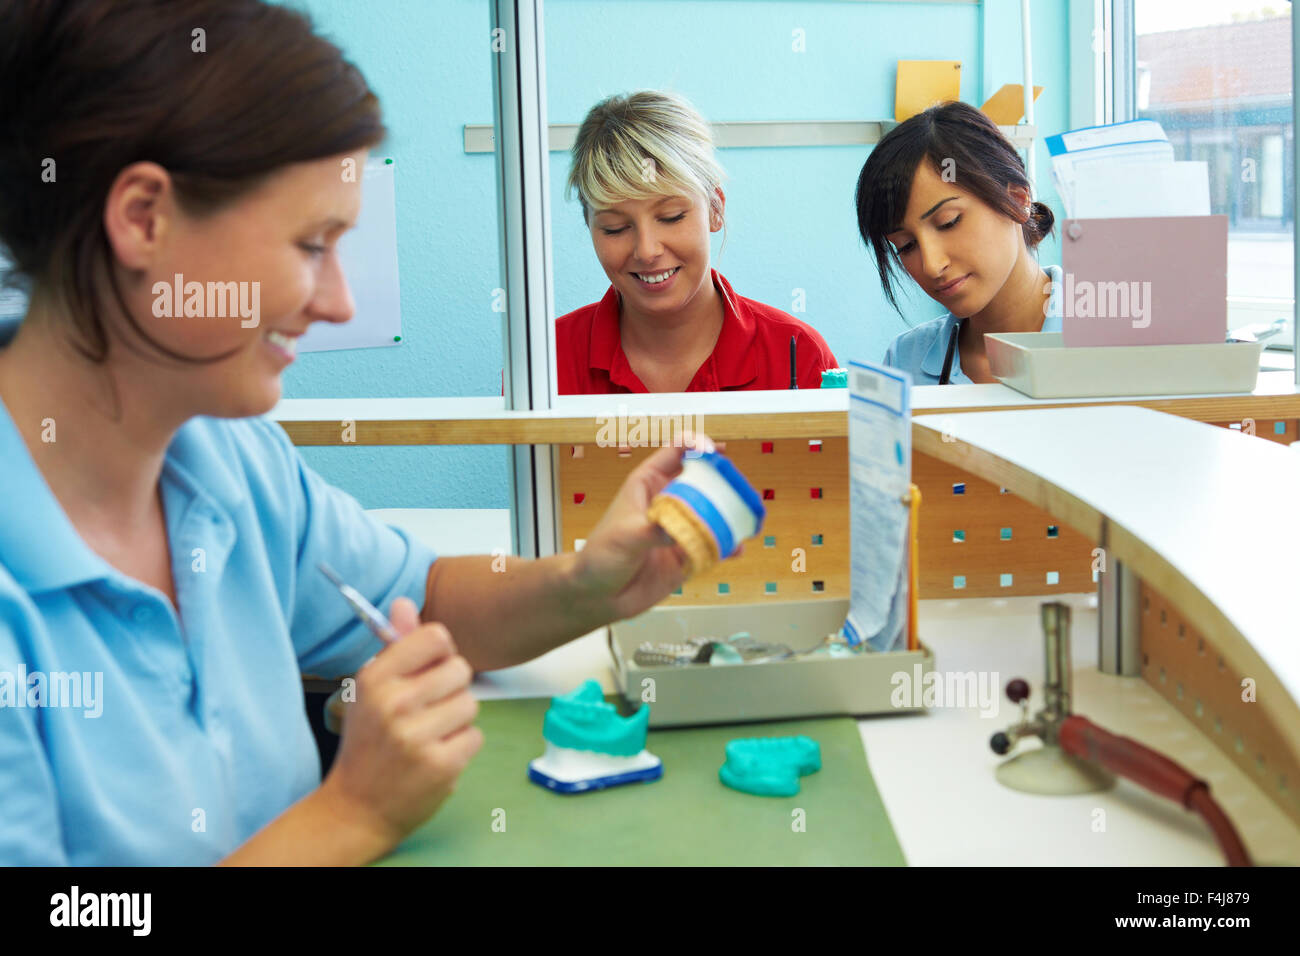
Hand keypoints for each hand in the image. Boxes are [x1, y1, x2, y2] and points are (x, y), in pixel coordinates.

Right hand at [319, 597, 482, 851]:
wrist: (354, 809)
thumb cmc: (368, 743)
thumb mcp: (371, 690)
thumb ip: (395, 646)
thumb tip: (403, 601)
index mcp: (375, 678)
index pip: (436, 637)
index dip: (441, 653)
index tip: (429, 671)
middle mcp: (394, 703)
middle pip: (460, 669)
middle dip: (452, 688)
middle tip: (427, 711)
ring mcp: (417, 736)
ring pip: (470, 704)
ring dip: (457, 719)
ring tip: (430, 735)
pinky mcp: (440, 765)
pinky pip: (474, 736)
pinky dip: (461, 747)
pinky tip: (436, 756)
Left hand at [574, 433, 730, 621]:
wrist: (599, 596)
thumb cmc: (600, 557)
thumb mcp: (624, 537)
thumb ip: (654, 529)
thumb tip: (680, 526)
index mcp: (649, 483)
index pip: (677, 451)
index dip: (697, 445)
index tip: (715, 453)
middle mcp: (669, 501)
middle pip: (703, 479)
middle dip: (724, 480)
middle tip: (739, 488)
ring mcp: (680, 527)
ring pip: (713, 511)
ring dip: (731, 511)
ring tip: (748, 515)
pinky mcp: (688, 552)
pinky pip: (715, 543)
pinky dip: (728, 544)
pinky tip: (736, 548)